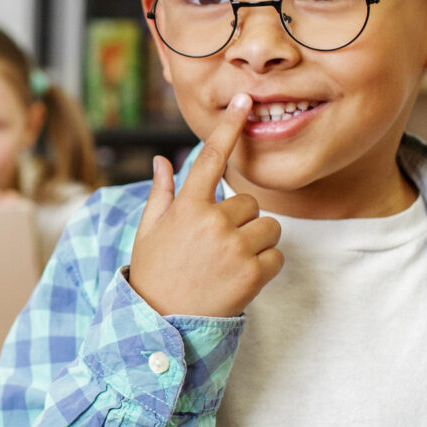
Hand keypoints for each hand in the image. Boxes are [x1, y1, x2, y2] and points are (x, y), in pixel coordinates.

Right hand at [128, 94, 282, 316]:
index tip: (245, 100)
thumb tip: (163, 160)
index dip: (229, 127)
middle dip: (241, 220)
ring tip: (229, 263)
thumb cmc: (154, 275)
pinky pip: (277, 255)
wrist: (161, 326)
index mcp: (186, 206)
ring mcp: (234, 247)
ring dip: (256, 242)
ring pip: (268, 226)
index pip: (210, 157)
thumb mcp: (149, 232)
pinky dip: (266, 266)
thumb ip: (162, 193)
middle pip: (249, 202)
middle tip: (218, 247)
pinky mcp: (253, 273)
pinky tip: (241, 279)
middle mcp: (212, 222)